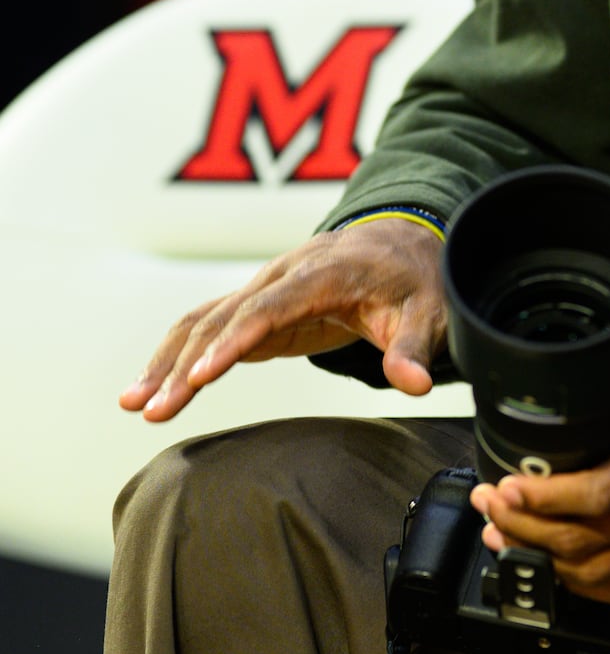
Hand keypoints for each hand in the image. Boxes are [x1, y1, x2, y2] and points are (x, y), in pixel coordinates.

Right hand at [121, 218, 446, 422]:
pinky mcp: (256, 306)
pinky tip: (150, 389)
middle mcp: (281, 275)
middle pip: (223, 316)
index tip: (201, 374)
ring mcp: (263, 288)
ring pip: (203, 320)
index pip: (270, 306)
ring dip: (166, 360)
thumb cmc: (415, 281)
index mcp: (322, 272)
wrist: (401, 243)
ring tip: (134, 404)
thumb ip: (415, 349)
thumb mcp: (430, 313)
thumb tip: (415, 384)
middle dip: (185, 363)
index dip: (235, 339)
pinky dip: (175, 356)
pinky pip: (207, 327)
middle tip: (155, 410)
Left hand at [471, 304, 609, 608]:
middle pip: (592, 541)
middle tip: (491, 504)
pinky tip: (559, 566)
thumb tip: (546, 339)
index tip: (506, 486)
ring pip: (605, 570)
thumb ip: (605, 342)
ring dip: (548, 559)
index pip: (600, 494)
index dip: (545, 500)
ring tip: (506, 533)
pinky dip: (591, 585)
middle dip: (527, 529)